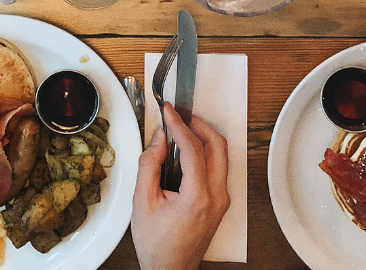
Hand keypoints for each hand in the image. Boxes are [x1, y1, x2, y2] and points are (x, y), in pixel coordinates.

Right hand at [131, 103, 229, 269]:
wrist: (171, 269)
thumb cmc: (156, 243)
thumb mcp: (142, 201)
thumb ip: (149, 165)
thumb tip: (159, 138)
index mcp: (198, 196)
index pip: (193, 148)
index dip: (179, 124)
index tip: (168, 111)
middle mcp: (217, 196)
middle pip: (218, 146)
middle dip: (199, 124)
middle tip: (179, 116)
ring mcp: (223, 200)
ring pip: (222, 155)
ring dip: (204, 138)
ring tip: (181, 131)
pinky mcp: (221, 202)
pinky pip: (218, 168)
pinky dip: (205, 153)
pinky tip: (185, 152)